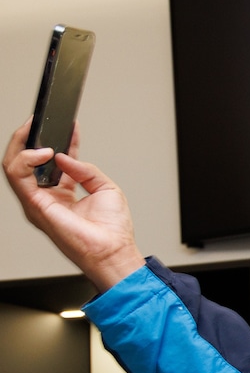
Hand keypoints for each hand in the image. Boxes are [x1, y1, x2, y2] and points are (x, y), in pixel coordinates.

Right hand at [4, 120, 143, 291]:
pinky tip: (44, 151)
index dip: (58, 139)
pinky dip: (26, 158)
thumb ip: (85, 168)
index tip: (67, 123)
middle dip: (28, 137)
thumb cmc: (112, 231)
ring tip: (36, 129)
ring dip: (21, 143)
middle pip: (25, 162)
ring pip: (13, 165)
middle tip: (40, 120)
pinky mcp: (34, 205)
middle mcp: (46, 198)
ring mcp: (37, 203)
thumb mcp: (105, 188)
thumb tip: (64, 155)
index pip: (51, 161)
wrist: (114, 252)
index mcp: (61, 195)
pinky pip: (17, 174)